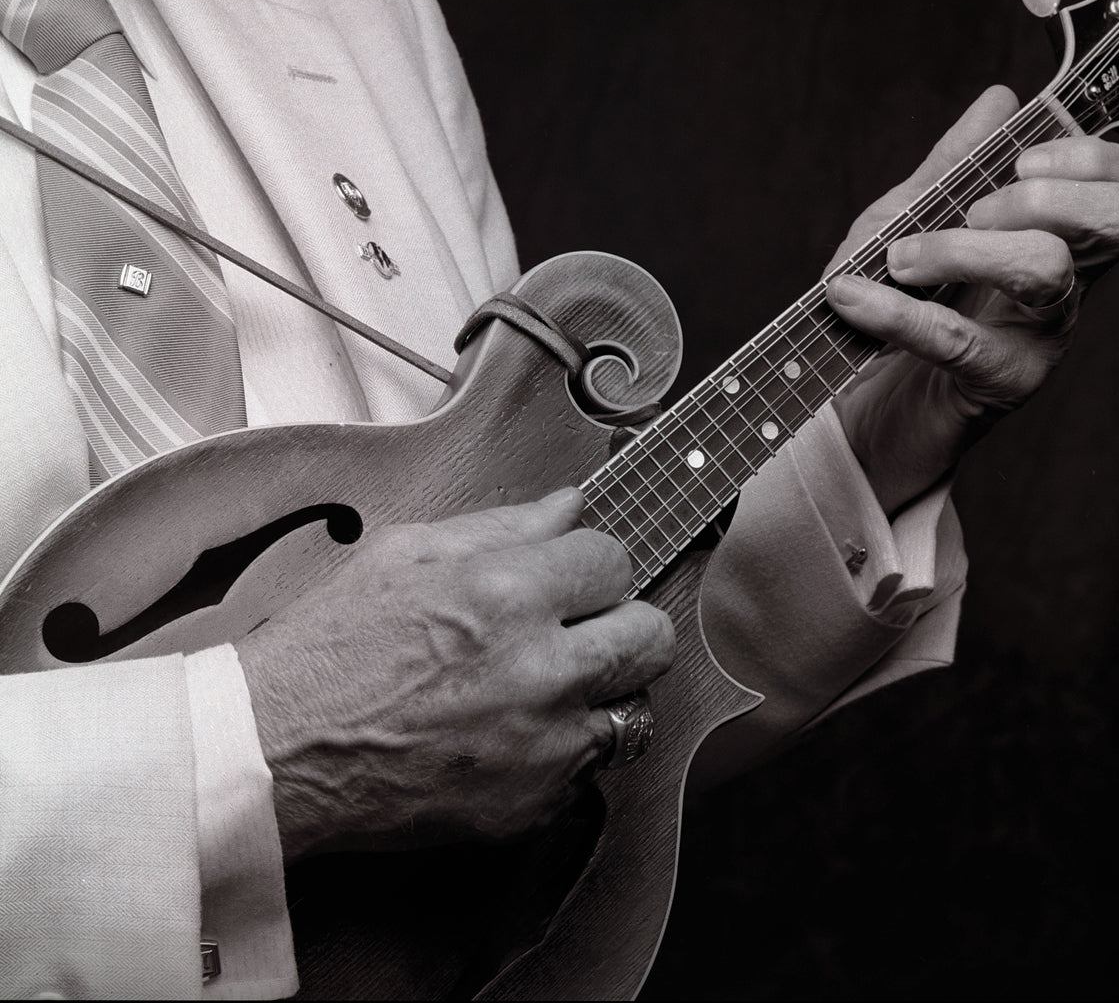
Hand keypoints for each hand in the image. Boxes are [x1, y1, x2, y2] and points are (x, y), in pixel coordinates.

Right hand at [234, 488, 674, 859]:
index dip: (591, 565)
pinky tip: (508, 732)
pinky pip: (588, 768)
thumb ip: (502, 525)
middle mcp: (537, 670)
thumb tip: (567, 506)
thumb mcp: (406, 554)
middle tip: (584, 628)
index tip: (574, 577)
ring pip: (633, 707)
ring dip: (599, 691)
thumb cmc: (328, 649)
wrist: (274, 753)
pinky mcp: (530, 805)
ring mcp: (540, 746)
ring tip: (545, 685)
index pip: (614, 560)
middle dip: (623, 622)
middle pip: (652, 636)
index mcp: (507, 593)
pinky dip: (561, 749)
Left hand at [824, 85, 1118, 514]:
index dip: (1094, 156)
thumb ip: (954, 164)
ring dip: (965, 247)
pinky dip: (894, 311)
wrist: (858, 405)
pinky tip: (848, 296)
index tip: (1024, 156)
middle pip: (1118, 221)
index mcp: (1057, 236)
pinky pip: (960, 337)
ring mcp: (1041, 336)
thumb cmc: (896, 306)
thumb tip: (1000, 98)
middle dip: (1046, 195)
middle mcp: (1067, 285)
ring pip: (1047, 270)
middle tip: (977, 208)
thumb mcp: (912, 220)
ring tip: (901, 258)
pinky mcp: (1000, 383)